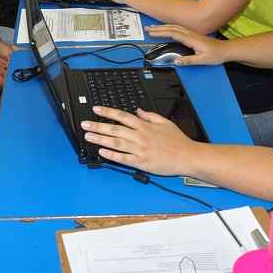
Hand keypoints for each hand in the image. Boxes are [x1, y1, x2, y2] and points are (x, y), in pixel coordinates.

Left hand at [80, 106, 197, 175]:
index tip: (96, 110)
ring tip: (88, 137)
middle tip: (85, 124)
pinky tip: (102, 152)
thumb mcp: (165, 122)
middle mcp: (140, 136)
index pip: (122, 116)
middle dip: (98, 126)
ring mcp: (140, 150)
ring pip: (116, 143)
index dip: (108, 112)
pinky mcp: (141, 162)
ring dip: (100, 139)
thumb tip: (138, 110)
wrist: (187, 156)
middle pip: (115, 129)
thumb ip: (149, 116)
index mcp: (145, 126)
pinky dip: (112, 155)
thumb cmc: (178, 141)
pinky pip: (123, 158)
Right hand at [145, 24, 230, 65]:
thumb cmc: (216, 54)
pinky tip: (166, 29)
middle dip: (159, 28)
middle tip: (148, 29)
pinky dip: (169, 28)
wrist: (225, 49)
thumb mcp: (202, 60)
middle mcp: (190, 34)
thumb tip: (176, 62)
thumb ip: (189, 61)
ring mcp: (191, 33)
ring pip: (174, 27)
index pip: (173, 33)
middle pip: (171, 28)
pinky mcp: (193, 35)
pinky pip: (178, 29)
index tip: (152, 33)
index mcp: (191, 39)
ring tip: (154, 29)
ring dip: (163, 27)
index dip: (161, 33)